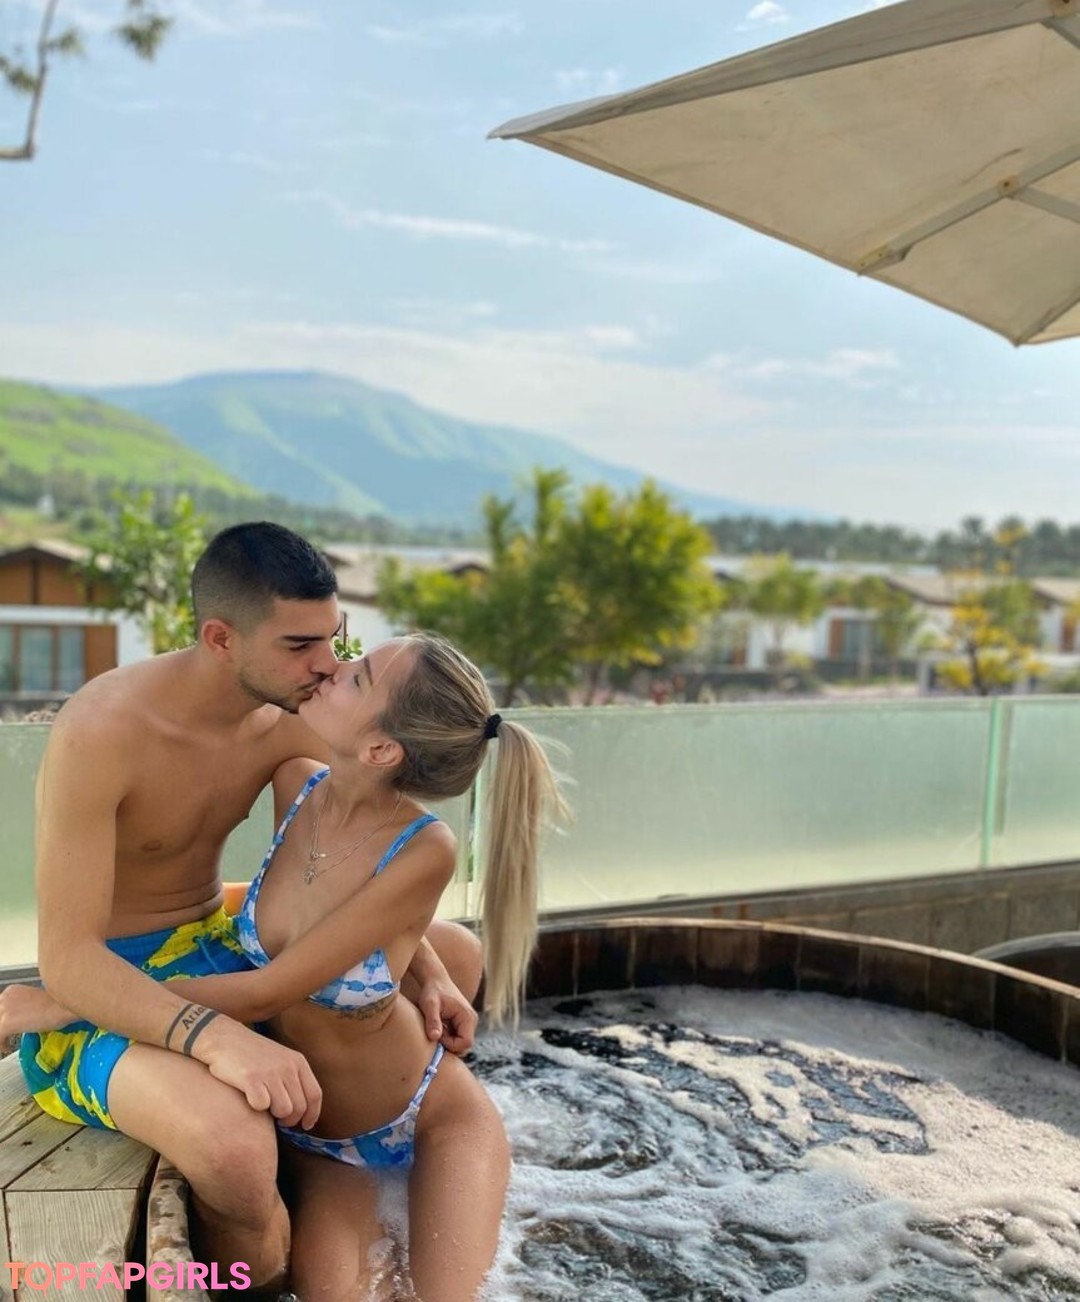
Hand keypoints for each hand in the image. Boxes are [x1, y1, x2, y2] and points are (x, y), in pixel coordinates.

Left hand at [0, 984, 77, 1044]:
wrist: (65, 1006)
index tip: (7, 1028)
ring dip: (1, 1036)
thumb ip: (23, 1007)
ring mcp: (5, 1009)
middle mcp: (5, 996)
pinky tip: (7, 1047)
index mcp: (12, 990)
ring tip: (5, 1043)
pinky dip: (1, 1045)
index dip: (3, 1019)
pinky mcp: (7, 1022)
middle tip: (6, 1036)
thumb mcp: (36, 1001)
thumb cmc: (59, 1004)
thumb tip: (21, 1019)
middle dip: (2, 1027)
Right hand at [193, 1018, 322, 1129]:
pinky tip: (249, 1098)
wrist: (224, 1038)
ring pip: (283, 1111)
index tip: (306, 1125)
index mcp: (298, 1061)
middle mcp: (287, 1066)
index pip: (315, 1094)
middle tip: (278, 1119)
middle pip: (299, 1107)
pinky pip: (261, 1106)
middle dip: (289, 1120)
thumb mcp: (280, 1059)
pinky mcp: (251, 1078)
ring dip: (273, 1115)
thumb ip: (293, 1079)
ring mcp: (270, 1072)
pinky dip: (255, 1108)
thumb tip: (303, 1111)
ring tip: (264, 1105)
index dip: (312, 1114)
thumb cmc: (251, 1054)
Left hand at [416, 973, 478, 1053]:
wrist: (435, 979)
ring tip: (436, 1029)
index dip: (450, 1044)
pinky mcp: (463, 1022)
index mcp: (468, 1017)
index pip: (466, 1043)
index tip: (436, 1035)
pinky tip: (439, 1027)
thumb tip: (435, 1037)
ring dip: (448, 1041)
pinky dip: (448, 1037)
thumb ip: (433, 1020)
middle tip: (435, 1032)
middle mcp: (472, 1020)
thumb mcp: (429, 1005)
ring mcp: (468, 1021)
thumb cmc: (432, 991)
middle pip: (465, 1045)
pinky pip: (458, 1037)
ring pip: (461, 1042)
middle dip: (449, 1044)